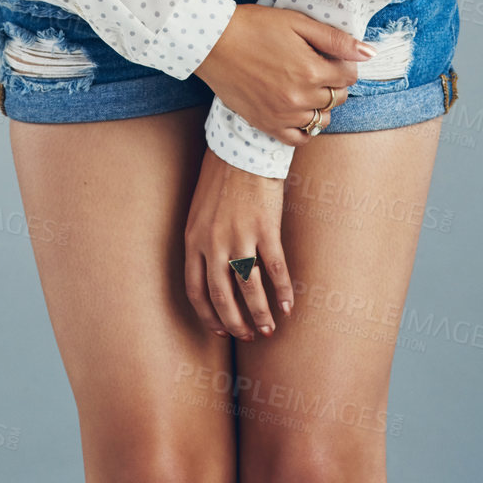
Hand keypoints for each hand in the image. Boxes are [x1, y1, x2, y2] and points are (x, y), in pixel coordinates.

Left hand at [184, 147, 292, 339]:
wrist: (242, 147)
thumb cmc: (221, 177)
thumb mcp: (199, 211)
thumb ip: (202, 241)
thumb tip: (213, 271)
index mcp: (193, 239)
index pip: (196, 291)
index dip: (208, 316)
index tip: (220, 331)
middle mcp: (213, 243)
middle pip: (221, 296)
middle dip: (234, 322)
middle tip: (247, 335)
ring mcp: (239, 237)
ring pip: (249, 288)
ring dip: (260, 314)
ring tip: (268, 329)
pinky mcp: (265, 228)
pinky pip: (275, 269)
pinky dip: (282, 291)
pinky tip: (288, 305)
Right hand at [194, 3, 372, 146]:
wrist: (213, 41)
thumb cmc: (254, 26)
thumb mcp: (297, 23)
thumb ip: (335, 40)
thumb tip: (370, 52)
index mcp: (312, 71)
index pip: (349, 77)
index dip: (344, 64)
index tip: (331, 56)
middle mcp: (301, 98)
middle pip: (337, 98)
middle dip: (334, 83)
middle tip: (317, 68)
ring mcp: (283, 115)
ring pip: (321, 120)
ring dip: (321, 105)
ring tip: (305, 87)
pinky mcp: (266, 124)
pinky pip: (299, 139)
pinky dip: (304, 128)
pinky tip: (298, 110)